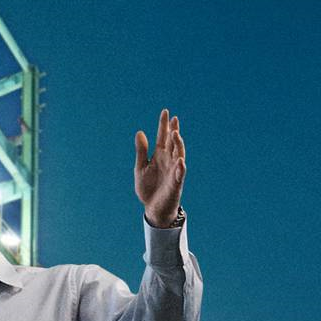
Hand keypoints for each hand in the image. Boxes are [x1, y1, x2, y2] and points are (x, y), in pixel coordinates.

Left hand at [134, 109, 185, 224]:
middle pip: (172, 143)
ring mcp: (173, 171)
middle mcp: (168, 161)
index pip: (162, 137)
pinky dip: (180, 168)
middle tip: (174, 119)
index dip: (163, 125)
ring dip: (178, 145)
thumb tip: (139, 132)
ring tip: (175, 134)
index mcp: (159, 156)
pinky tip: (180, 160)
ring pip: (178, 155)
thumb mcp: (140, 167)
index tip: (165, 111)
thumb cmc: (148, 188)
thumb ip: (141, 151)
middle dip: (173, 131)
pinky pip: (179, 175)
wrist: (153, 209)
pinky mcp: (176, 184)